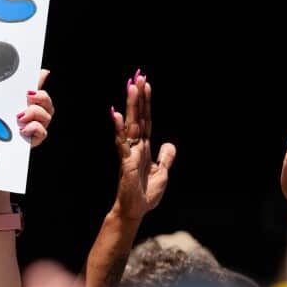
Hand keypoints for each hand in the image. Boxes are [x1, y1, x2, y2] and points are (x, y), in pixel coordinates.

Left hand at [0, 69, 52, 208]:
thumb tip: (1, 77)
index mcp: (21, 101)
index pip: (36, 84)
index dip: (40, 77)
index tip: (37, 73)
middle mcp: (32, 112)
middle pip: (46, 99)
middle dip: (40, 96)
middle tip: (27, 96)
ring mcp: (34, 126)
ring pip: (47, 114)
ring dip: (35, 113)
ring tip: (20, 117)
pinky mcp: (33, 140)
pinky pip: (44, 132)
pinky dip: (35, 129)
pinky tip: (23, 130)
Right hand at [111, 70, 175, 220]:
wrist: (135, 211)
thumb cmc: (145, 194)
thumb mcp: (162, 173)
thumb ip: (166, 157)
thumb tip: (168, 143)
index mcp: (144, 147)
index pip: (146, 119)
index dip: (146, 102)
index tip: (145, 82)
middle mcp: (136, 146)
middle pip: (138, 116)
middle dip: (138, 96)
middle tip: (138, 75)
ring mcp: (129, 152)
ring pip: (131, 124)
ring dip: (131, 105)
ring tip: (131, 86)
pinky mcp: (125, 162)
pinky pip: (122, 142)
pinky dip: (119, 128)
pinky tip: (117, 115)